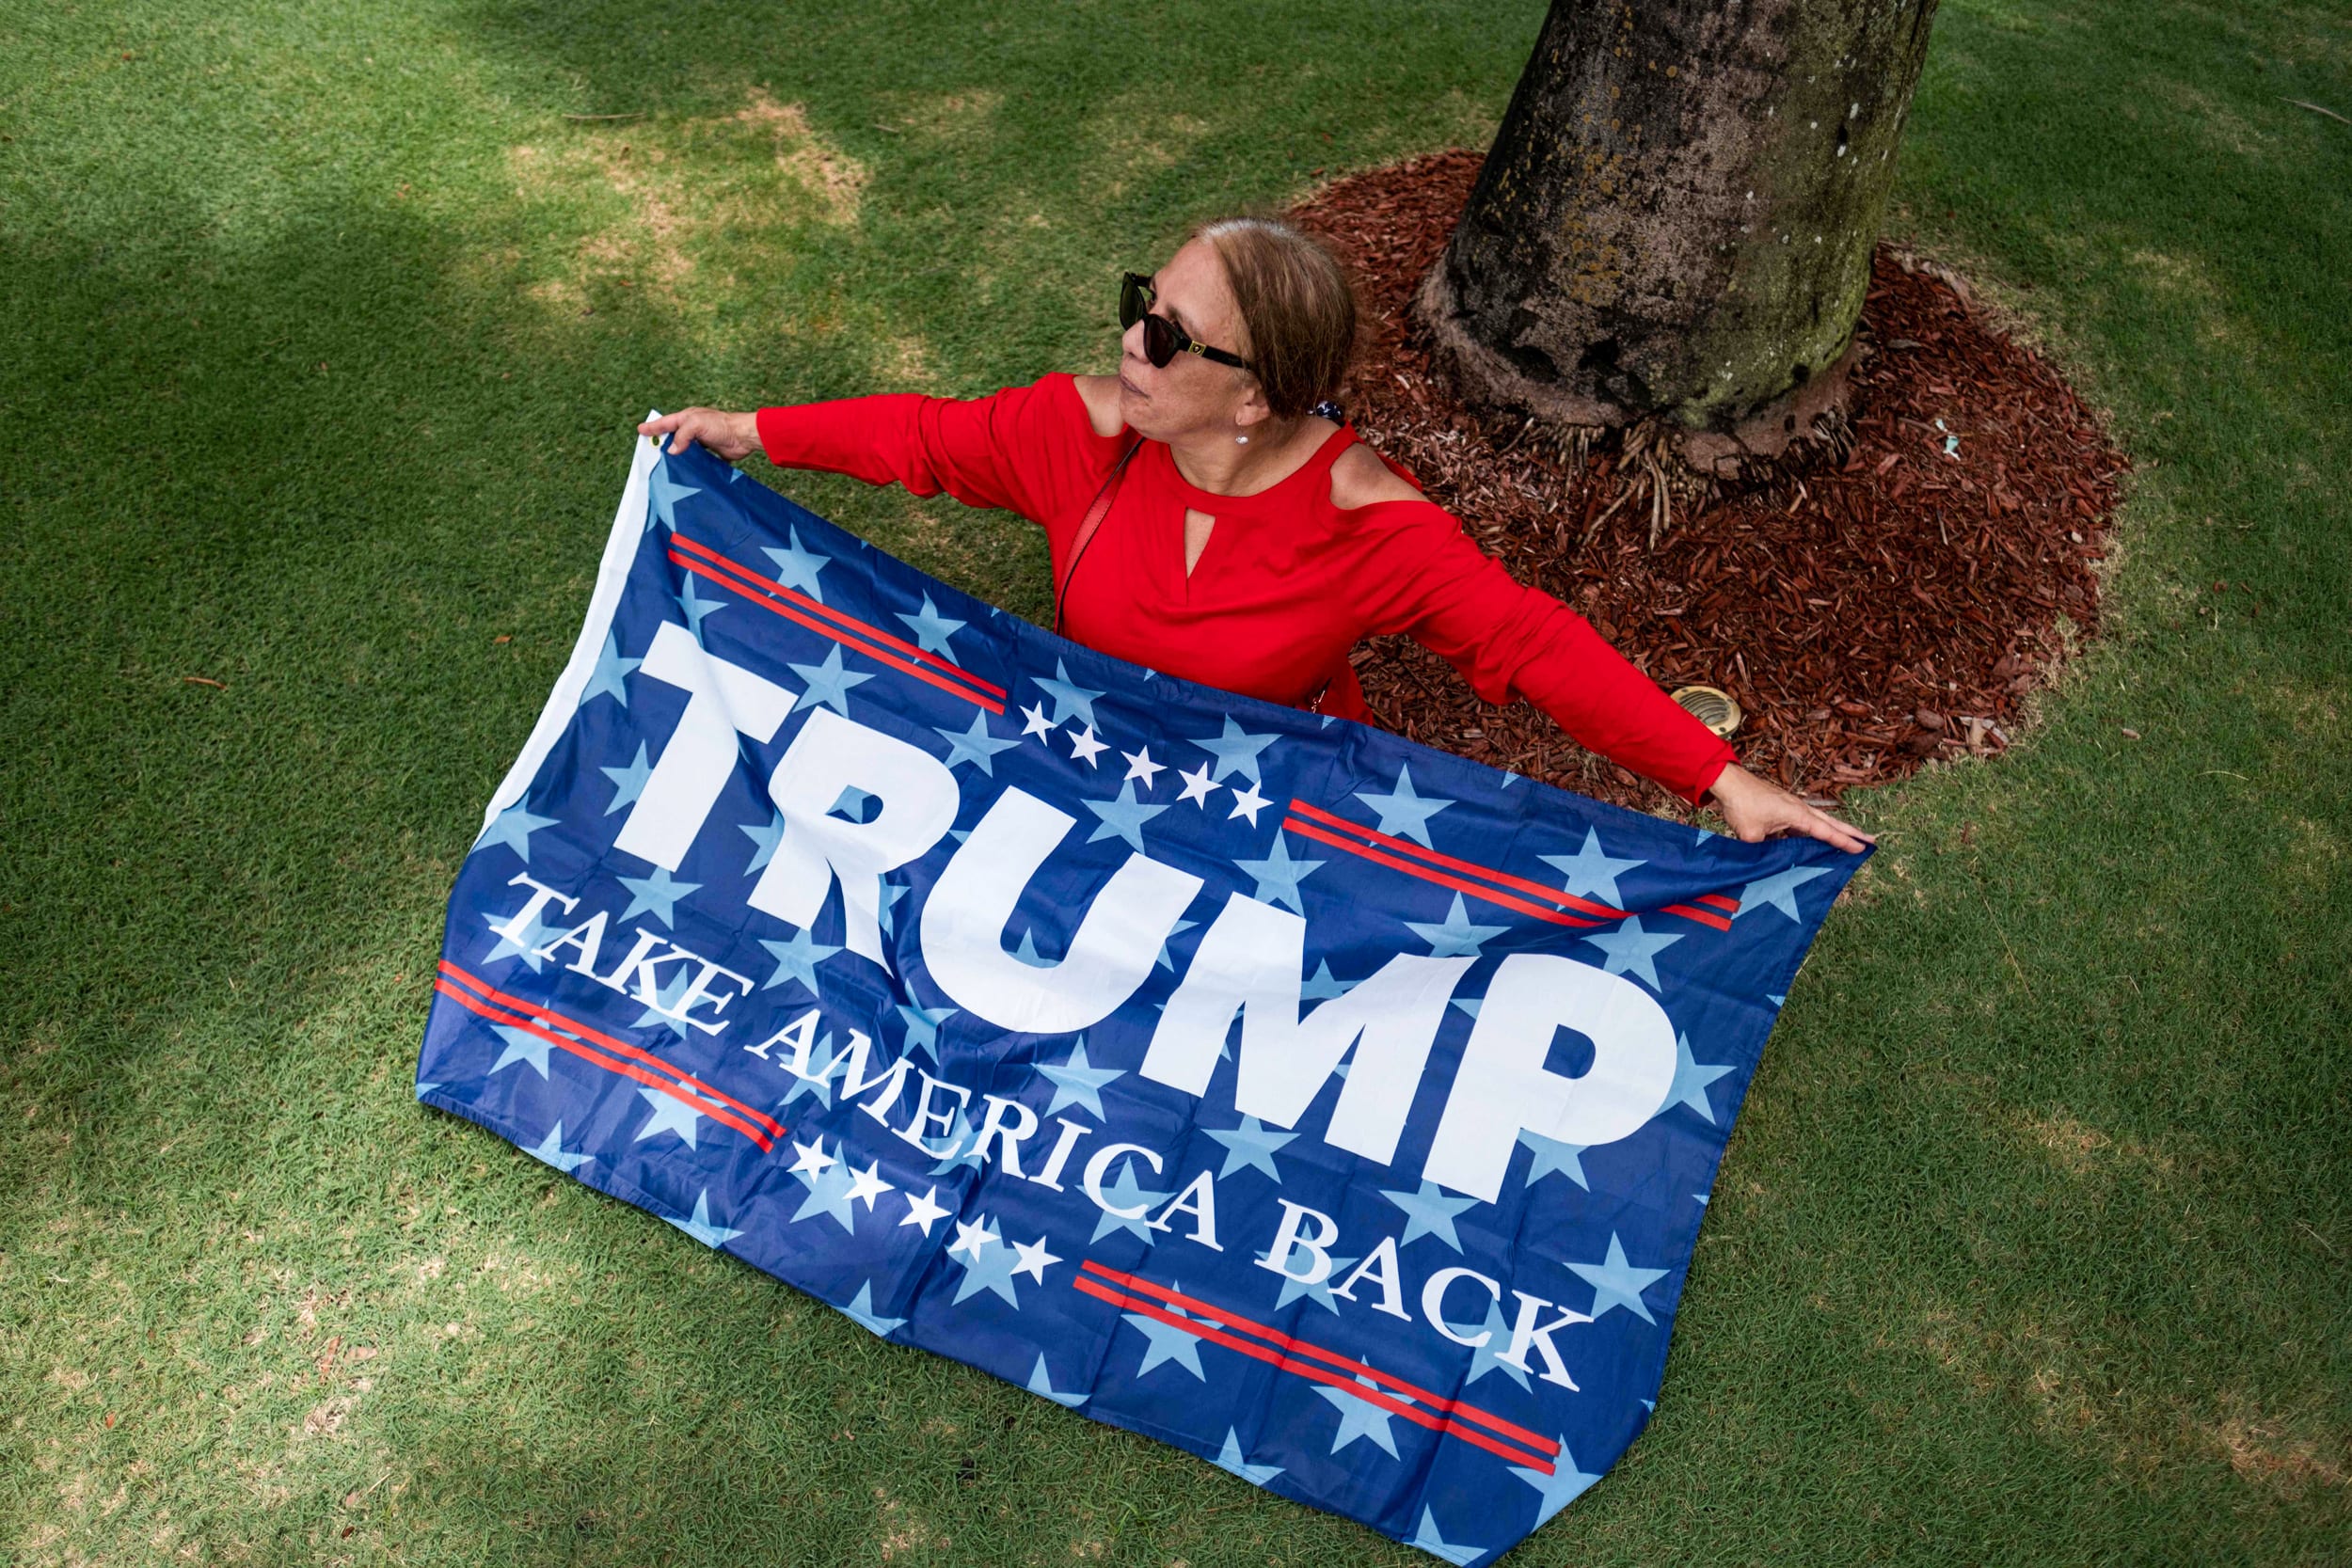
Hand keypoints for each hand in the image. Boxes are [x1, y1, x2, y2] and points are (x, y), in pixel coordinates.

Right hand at [637, 407, 759, 461]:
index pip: (666, 422)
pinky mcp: (710, 452)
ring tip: (662, 462)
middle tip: (648, 448)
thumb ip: (682, 436)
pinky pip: (695, 458)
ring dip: (674, 454)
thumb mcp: (697, 425)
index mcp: (688, 417)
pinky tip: (683, 470)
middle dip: (661, 440)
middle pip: (673, 435)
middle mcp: (693, 428)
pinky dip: (688, 463)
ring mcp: (702, 441)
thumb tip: (671, 451)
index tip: (640, 430)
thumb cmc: (721, 426)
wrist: (743, 437)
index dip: (653, 427)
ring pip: (683, 448)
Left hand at [1703, 763, 1874, 853]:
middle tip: (1872, 841)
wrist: (1728, 782)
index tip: (1862, 850)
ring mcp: (1792, 806)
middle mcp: (1799, 808)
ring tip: (1850, 840)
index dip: (1844, 842)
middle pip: (1831, 823)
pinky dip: (1814, 831)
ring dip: (1834, 830)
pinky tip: (1814, 840)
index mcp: (1797, 814)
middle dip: (1851, 833)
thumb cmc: (1741, 805)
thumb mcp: (1751, 836)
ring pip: (1819, 821)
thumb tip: (1771, 862)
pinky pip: (1804, 822)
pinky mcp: (1782, 807)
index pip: (1825, 832)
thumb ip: (1764, 851)